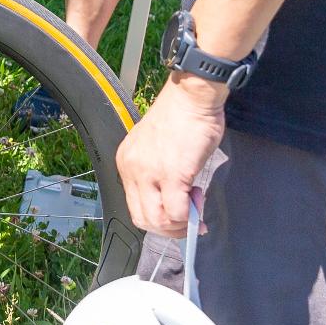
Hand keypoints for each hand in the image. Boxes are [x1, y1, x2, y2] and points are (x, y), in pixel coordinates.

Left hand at [116, 72, 226, 236]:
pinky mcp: (172, 174)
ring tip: (196, 209)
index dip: (158, 219)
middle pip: (142, 218)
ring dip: (180, 225)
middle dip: (168, 228)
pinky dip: (190, 217)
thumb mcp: (155, 148)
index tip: (177, 215)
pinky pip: (177, 211)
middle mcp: (132, 168)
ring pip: (157, 220)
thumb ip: (158, 174)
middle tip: (189, 220)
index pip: (134, 205)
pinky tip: (199, 206)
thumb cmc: (181, 117)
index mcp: (126, 161)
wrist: (192, 96)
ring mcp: (150, 172)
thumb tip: (174, 203)